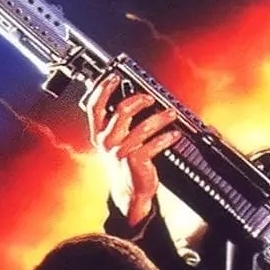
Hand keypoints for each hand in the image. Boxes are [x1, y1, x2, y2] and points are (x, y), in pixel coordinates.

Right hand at [85, 73, 181, 227]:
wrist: (128, 192)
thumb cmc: (124, 163)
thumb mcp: (113, 142)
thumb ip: (116, 123)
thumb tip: (131, 98)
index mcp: (99, 134)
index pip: (94, 107)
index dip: (103, 89)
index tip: (114, 77)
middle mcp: (107, 142)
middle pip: (121, 111)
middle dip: (138, 100)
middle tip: (150, 97)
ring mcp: (120, 152)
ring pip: (142, 127)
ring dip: (160, 118)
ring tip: (172, 114)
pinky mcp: (135, 161)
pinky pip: (154, 144)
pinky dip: (167, 137)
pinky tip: (175, 134)